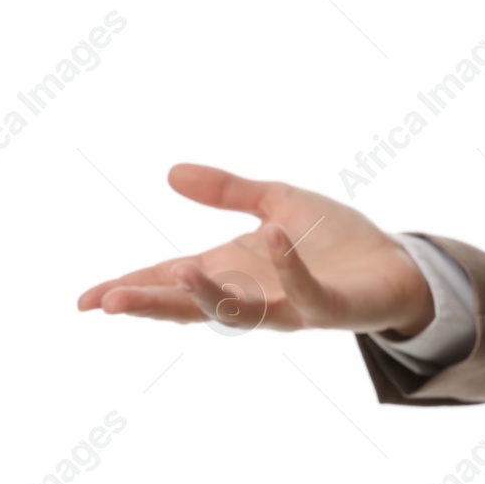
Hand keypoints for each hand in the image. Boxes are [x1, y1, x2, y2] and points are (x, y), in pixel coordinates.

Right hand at [77, 164, 435, 335]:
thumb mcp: (276, 202)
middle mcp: (254, 295)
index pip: (171, 283)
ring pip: (240, 311)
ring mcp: (290, 306)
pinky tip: (271, 238)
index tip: (86, 300)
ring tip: (175, 271)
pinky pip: (306, 291)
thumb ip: (227, 191)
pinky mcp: (330, 308)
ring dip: (207, 295)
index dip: (130, 289)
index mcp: (233, 271)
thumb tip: (170, 172)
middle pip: (191, 306)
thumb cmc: (336, 240)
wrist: (398, 266)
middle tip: (107, 302)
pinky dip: (289, 267)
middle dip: (150, 303)